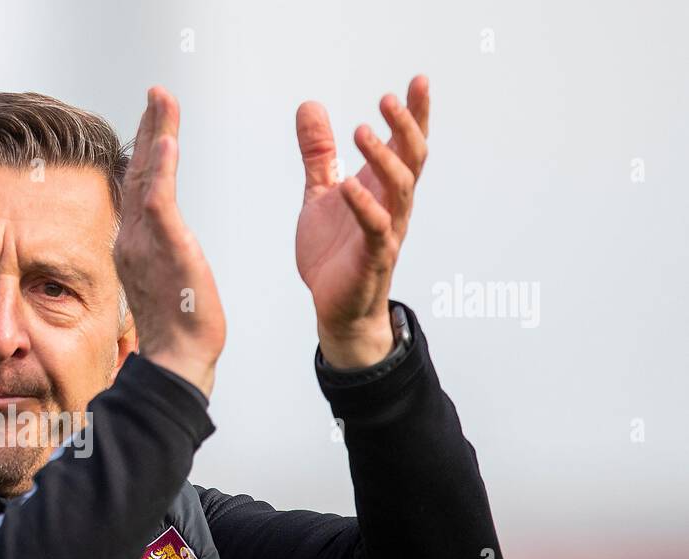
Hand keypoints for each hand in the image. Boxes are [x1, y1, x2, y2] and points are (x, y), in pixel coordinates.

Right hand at [114, 86, 226, 398]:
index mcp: (134, 245)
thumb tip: (161, 246)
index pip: (139, 186)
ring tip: (163, 100)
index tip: (155, 118)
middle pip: (140, 171)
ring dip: (156, 134)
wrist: (179, 361)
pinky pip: (160, 201)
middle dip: (150, 128)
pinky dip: (162, 169)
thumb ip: (159, 257)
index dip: (145, 149)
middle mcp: (133, 239)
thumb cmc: (178, 330)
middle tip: (159, 92)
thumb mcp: (165, 283)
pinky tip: (168, 141)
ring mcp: (146, 243)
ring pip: (148, 176)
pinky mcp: (167, 249)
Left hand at [294, 75, 429, 368]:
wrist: (334, 308)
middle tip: (388, 99)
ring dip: (382, 158)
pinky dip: (363, 205)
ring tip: (361, 131)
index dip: (414, 114)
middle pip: (412, 160)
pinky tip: (347, 185)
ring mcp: (386, 232)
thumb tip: (309, 106)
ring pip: (398, 189)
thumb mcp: (321, 193)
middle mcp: (392, 206)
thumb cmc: (334, 252)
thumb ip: (319, 153)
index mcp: (382, 189)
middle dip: (405, 128)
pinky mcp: (372, 258)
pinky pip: (375, 229)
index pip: (405, 145)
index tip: (418, 80)